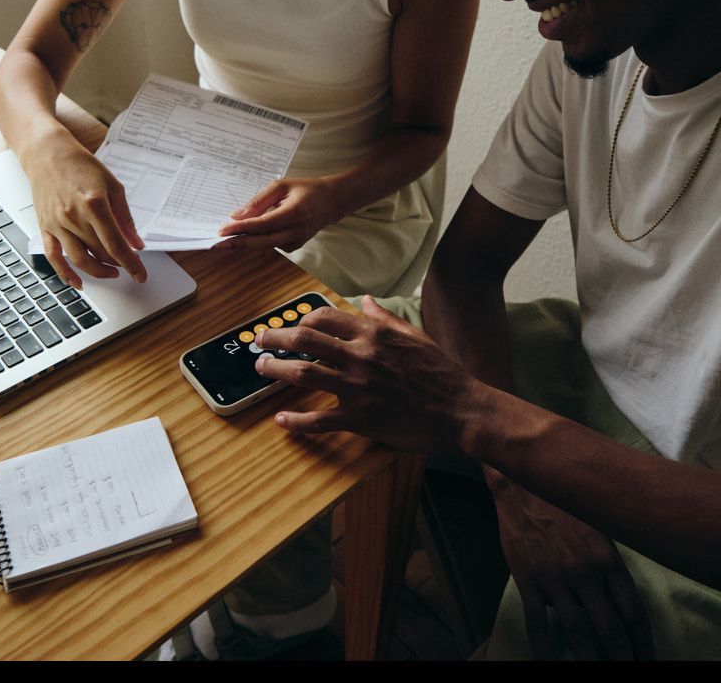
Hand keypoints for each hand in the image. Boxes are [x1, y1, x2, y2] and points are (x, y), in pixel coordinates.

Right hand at [21, 136, 145, 288]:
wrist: (47, 153)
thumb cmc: (80, 165)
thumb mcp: (113, 185)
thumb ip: (125, 217)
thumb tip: (136, 243)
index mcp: (95, 204)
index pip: (116, 244)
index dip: (131, 264)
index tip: (141, 275)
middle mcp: (74, 216)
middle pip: (100, 253)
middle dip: (118, 264)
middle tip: (128, 266)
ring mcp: (57, 224)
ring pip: (80, 259)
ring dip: (98, 271)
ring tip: (111, 272)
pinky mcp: (45, 227)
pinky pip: (54, 257)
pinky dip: (65, 274)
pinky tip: (78, 283)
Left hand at [216, 177, 341, 252]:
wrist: (332, 202)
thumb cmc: (306, 190)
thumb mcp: (281, 186)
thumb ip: (259, 201)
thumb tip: (237, 215)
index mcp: (294, 214)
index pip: (262, 225)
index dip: (241, 229)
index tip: (222, 231)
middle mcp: (295, 232)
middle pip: (261, 242)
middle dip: (237, 243)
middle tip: (215, 243)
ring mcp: (295, 242)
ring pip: (263, 245)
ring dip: (244, 242)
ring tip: (225, 238)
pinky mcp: (293, 247)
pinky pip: (270, 245)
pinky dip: (256, 240)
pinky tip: (245, 235)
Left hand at [253, 296, 481, 452]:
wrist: (460, 409)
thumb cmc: (440, 373)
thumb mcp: (414, 335)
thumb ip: (384, 318)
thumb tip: (365, 301)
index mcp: (373, 334)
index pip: (324, 317)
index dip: (300, 319)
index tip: (291, 325)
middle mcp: (360, 356)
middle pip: (304, 339)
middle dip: (275, 338)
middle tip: (260, 341)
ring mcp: (357, 387)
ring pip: (304, 373)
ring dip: (275, 369)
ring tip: (261, 368)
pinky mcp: (360, 418)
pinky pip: (319, 419)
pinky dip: (297, 420)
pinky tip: (282, 420)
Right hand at [491, 478, 652, 659]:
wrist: (525, 487)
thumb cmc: (566, 506)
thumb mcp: (599, 530)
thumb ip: (609, 566)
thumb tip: (620, 602)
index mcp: (608, 561)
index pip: (633, 612)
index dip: (643, 641)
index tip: (647, 657)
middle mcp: (586, 574)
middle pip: (610, 628)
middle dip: (621, 656)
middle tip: (628, 669)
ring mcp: (556, 579)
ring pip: (577, 632)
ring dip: (589, 658)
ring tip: (596, 671)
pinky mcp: (528, 580)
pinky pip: (537, 622)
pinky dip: (543, 646)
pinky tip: (549, 660)